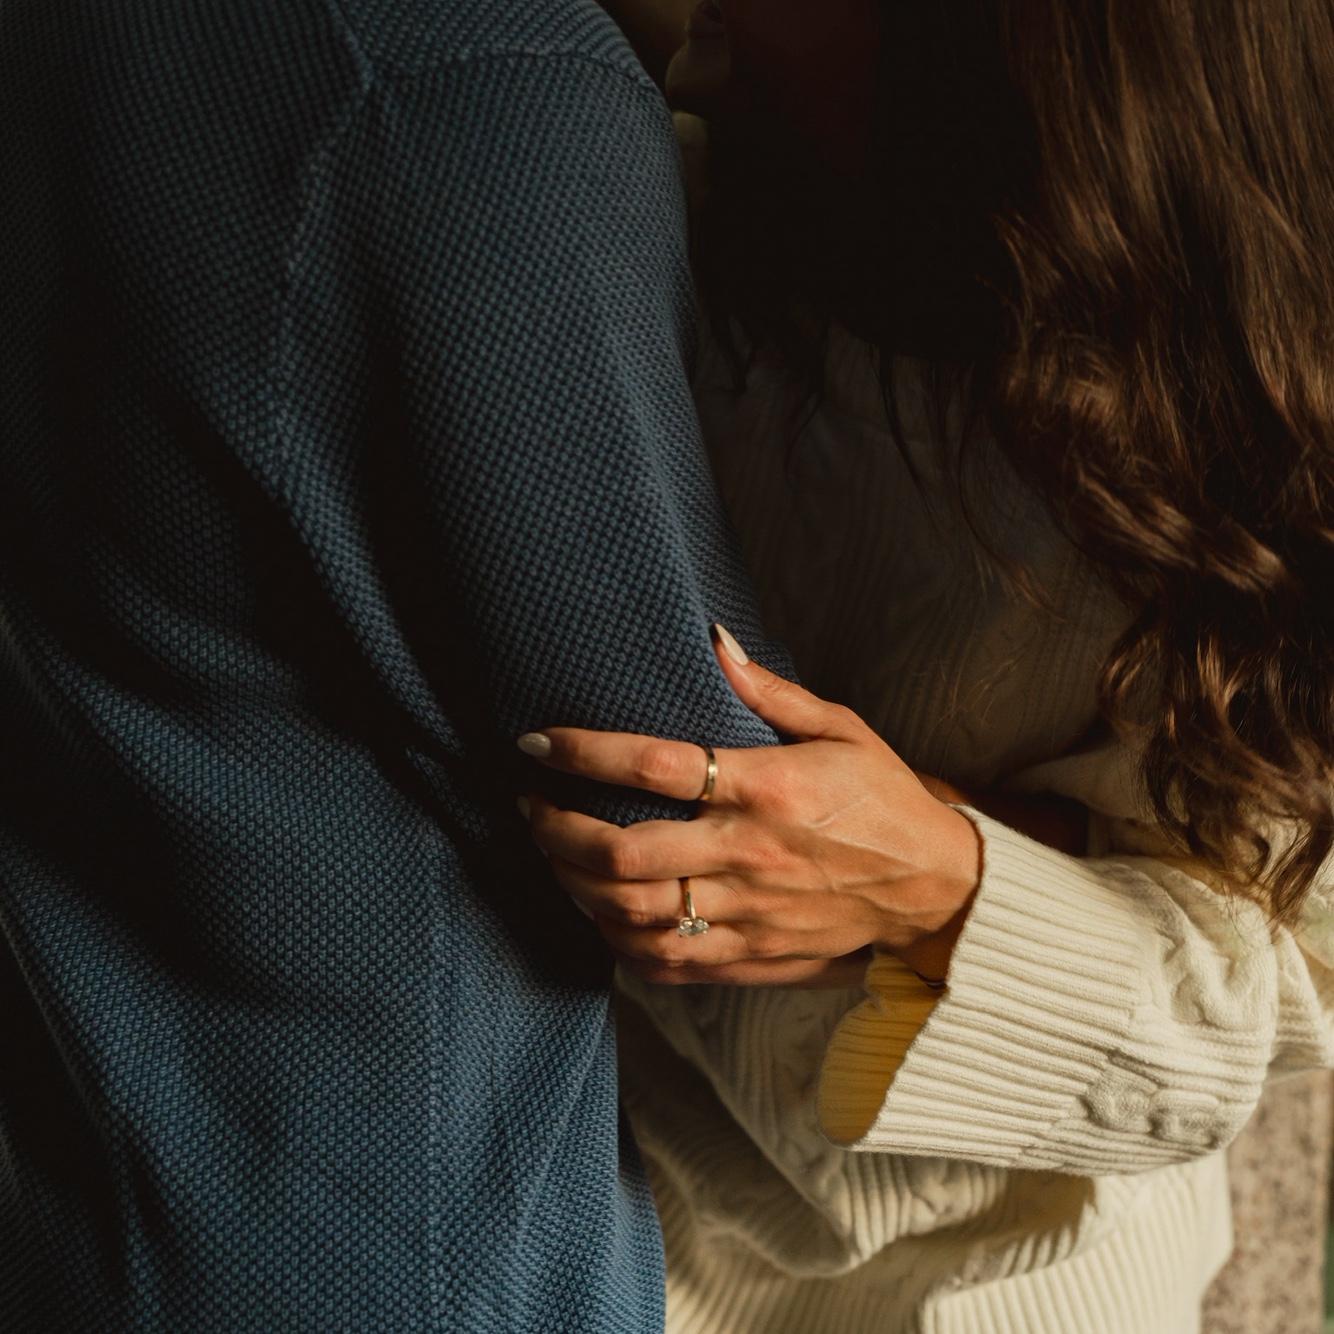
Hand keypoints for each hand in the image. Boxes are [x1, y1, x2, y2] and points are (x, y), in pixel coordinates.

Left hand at [517, 623, 982, 986]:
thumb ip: (769, 691)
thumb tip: (713, 639)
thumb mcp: (841, 729)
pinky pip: (663, 960)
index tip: (536, 743)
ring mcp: (745, 914)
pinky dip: (616, 939)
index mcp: (765, 788)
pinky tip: (599, 912)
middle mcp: (747, 855)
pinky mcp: (750, 956)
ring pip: (630, 914)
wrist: (935, 889)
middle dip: (556, 830)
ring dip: (574, 886)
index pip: (652, 767)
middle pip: (621, 854)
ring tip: (555, 855)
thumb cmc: (885, 800)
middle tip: (533, 807)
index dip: (581, 752)